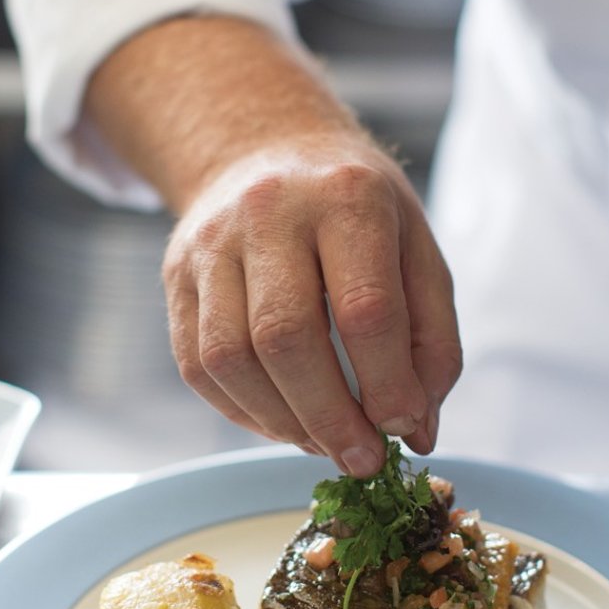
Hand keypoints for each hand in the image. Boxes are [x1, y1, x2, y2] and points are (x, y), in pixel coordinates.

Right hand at [161, 137, 462, 475]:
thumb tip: (416, 431)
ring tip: (323, 443)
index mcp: (347, 197)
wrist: (266, 147)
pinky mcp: (176, 275)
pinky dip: (242, 411)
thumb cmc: (356, 211)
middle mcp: (270, 211)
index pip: (365, 310)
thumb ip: (432, 341)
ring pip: (230, 357)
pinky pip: (197, 364)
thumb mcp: (417, 249)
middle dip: (329, 418)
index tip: (403, 428)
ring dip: (281, 422)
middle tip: (363, 460)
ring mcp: (212, 242)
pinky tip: (282, 420)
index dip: (387, 385)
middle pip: (287, 337)